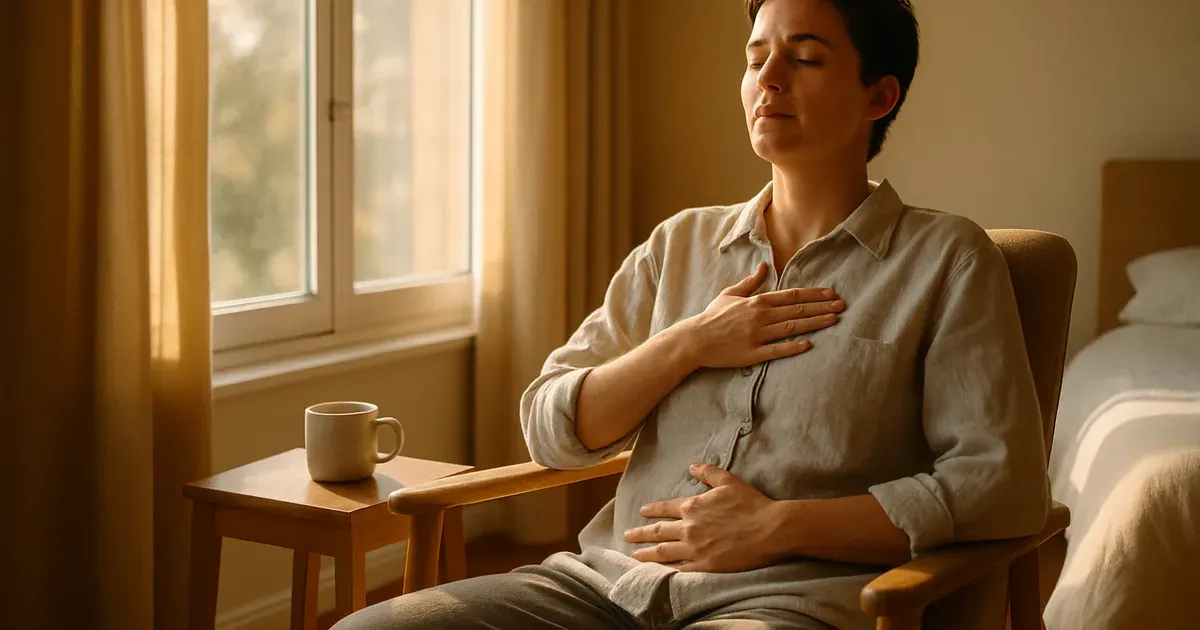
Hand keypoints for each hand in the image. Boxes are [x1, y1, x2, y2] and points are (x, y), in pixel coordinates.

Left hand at [623, 463, 785, 572]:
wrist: (770, 529)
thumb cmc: (751, 504)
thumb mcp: (728, 481)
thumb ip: (708, 473)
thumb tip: (692, 466)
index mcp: (693, 506)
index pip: (665, 508)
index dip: (652, 510)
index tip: (642, 511)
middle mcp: (689, 527)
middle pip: (658, 531)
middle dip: (640, 533)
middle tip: (627, 535)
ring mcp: (695, 548)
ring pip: (663, 551)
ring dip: (647, 553)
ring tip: (634, 554)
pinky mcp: (705, 565)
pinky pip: (681, 568)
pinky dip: (668, 569)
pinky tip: (660, 571)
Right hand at [676, 262, 843, 369]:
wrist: (695, 339)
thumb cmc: (712, 316)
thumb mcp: (730, 293)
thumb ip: (751, 282)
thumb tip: (764, 266)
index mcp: (757, 301)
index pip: (791, 295)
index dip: (813, 294)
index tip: (831, 294)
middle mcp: (760, 316)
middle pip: (796, 310)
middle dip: (821, 307)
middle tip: (842, 306)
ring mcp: (757, 335)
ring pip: (791, 328)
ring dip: (814, 324)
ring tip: (833, 321)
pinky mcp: (753, 353)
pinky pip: (776, 350)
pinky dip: (793, 347)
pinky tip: (809, 344)